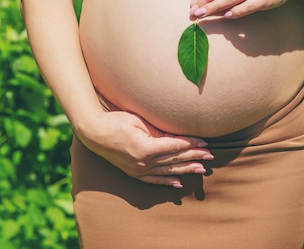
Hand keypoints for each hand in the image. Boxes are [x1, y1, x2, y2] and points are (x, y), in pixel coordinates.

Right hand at [76, 110, 213, 187]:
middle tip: (210, 155)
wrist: (93, 133)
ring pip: (167, 171)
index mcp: (145, 147)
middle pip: (174, 159)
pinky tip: (179, 183)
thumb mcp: (138, 121)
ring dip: (186, 170)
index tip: (204, 142)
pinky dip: (167, 181)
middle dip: (194, 157)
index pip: (174, 146)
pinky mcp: (133, 172)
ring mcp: (138, 169)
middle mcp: (143, 162)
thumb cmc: (115, 121)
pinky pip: (153, 179)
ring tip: (202, 169)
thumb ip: (158, 130)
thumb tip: (176, 136)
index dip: (191, 143)